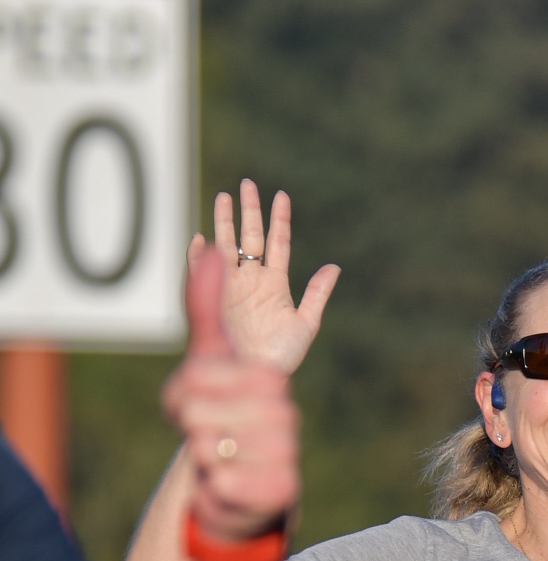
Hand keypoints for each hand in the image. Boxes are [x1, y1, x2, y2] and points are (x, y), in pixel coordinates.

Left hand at [161, 245, 300, 540]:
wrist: (239, 493)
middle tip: (208, 438)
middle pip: (196, 412)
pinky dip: (216, 488)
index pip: (197, 377)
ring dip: (202, 459)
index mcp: (269, 377)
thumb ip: (204, 304)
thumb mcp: (206, 361)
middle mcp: (285, 412)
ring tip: (220, 461)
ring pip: (206, 448)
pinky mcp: (283, 490)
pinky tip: (230, 486)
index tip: (197, 409)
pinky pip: (223, 482)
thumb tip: (207, 246)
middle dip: (189, 428)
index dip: (182, 396)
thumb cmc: (219, 421)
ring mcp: (287, 451)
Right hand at [187, 178, 339, 375]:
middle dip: (249, 211)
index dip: (279, 220)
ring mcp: (231, 287)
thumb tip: (334, 267)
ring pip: (226, 247)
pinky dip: (199, 257)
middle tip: (247, 185)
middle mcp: (252, 280)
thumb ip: (317, 294)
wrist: (257, 376)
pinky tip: (200, 239)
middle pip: (250, 237)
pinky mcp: (213, 299)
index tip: (281, 195)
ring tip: (224, 197)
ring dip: (224, 223)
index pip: (277, 244)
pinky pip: (201, 274)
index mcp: (275, 284)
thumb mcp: (306, 324)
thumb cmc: (282, 356)